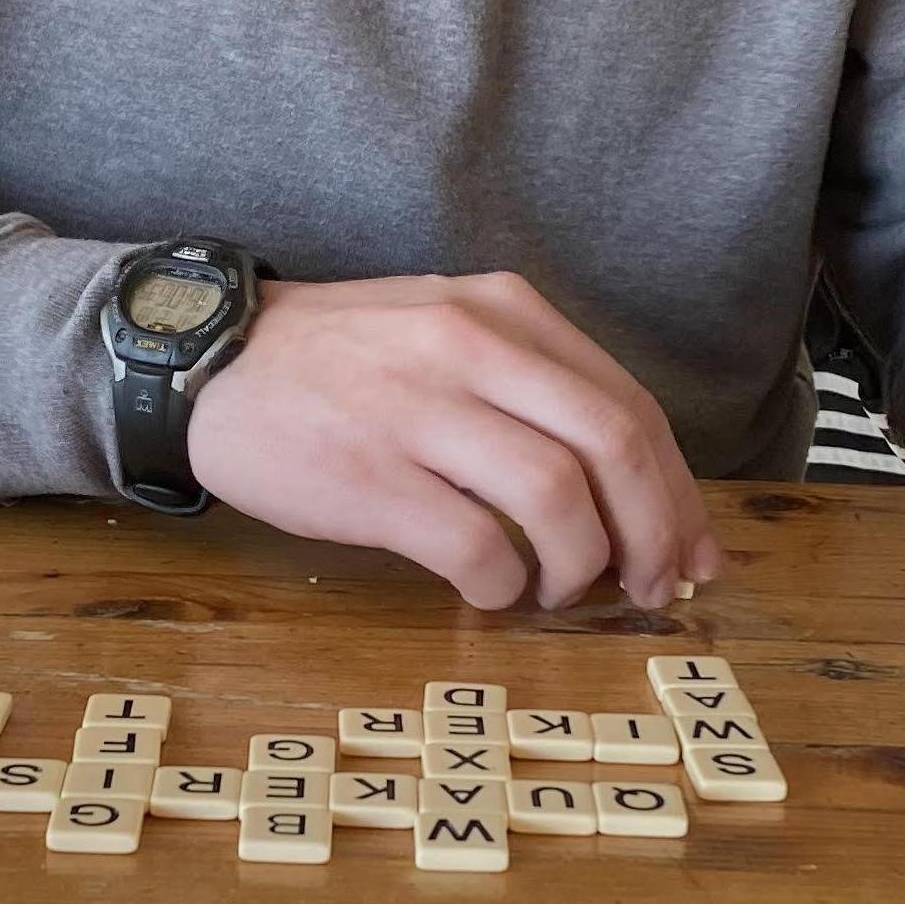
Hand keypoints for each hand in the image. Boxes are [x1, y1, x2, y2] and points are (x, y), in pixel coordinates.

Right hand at [187, 271, 720, 610]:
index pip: (629, 405)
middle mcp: (472, 347)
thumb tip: (628, 490)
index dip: (676, 492)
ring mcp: (420, 409)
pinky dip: (504, 586)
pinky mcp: (371, 476)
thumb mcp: (446, 329)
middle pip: (614, 446)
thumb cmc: (341, 360)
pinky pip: (477, 547)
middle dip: (654, 533)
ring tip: (557, 590)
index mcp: (504, 311)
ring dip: (579, 565)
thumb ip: (531, 388)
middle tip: (650, 587)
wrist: (212, 361)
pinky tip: (493, 592)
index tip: (692, 551)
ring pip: (558, 498)